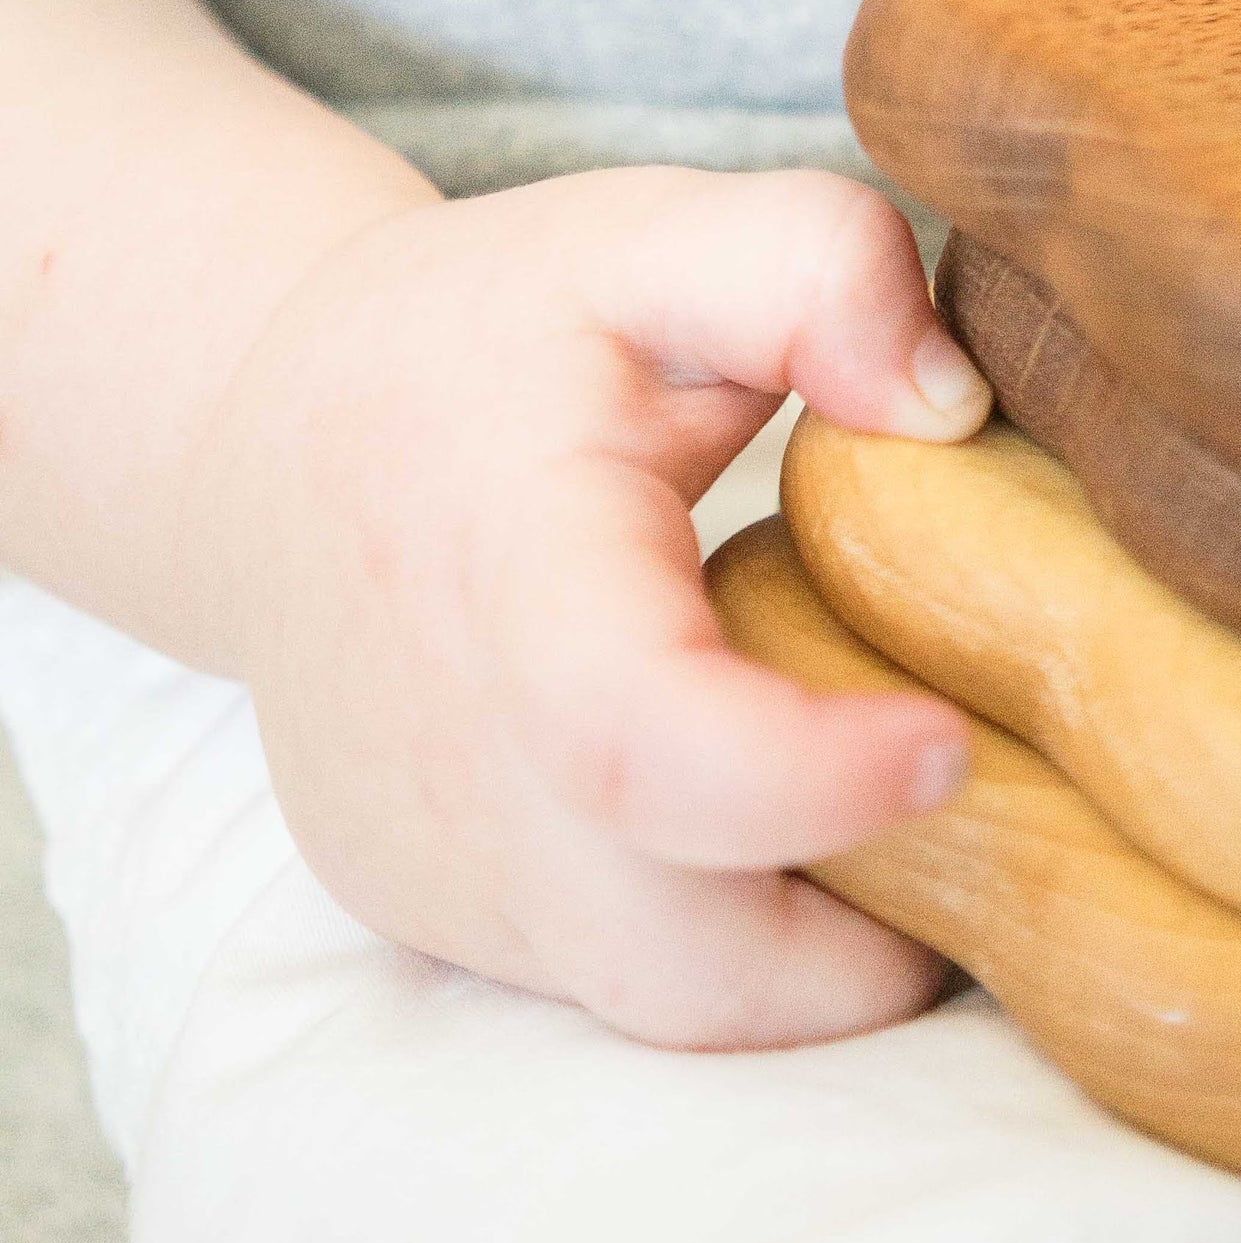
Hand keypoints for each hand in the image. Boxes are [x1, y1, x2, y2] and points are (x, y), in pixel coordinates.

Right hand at [180, 162, 989, 1044]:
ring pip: (675, 1002)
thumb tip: (950, 407)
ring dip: (819, 931)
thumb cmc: (497, 335)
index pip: (637, 742)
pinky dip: (735, 923)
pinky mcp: (444, 923)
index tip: (954, 733)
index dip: (813, 779)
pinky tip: (778, 786)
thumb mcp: (652, 240)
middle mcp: (455, 769)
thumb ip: (813, 270)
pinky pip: (624, 979)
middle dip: (874, 915)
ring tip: (880, 767)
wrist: (275, 442)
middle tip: (963, 766)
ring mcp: (438, 873)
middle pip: (683, 957)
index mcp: (511, 576)